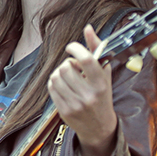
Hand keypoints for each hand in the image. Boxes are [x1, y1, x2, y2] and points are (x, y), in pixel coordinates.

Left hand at [48, 24, 116, 155]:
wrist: (99, 127)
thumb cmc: (102, 96)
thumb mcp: (105, 73)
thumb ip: (97, 49)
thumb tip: (88, 28)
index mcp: (101, 84)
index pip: (86, 60)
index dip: (75, 48)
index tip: (71, 48)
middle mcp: (88, 95)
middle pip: (66, 68)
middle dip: (67, 64)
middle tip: (73, 68)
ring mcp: (75, 104)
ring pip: (56, 77)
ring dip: (59, 73)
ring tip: (68, 77)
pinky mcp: (64, 111)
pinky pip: (51, 88)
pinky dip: (54, 83)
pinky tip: (63, 85)